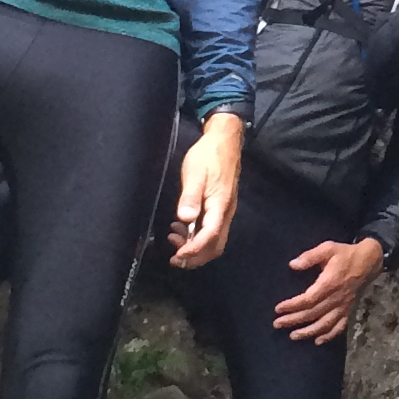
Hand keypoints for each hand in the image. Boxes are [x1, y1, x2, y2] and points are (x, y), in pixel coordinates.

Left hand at [169, 112, 244, 269]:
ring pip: (213, 240)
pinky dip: (196, 236)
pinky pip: (210, 230)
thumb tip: (185, 219)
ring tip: (173, 239)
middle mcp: (225, 213)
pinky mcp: (219, 207)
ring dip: (194, 246)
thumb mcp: (195, 174)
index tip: (177, 255)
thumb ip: (190, 197)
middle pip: (214, 246)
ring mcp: (223, 211)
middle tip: (174, 257)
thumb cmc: (208, 156)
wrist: (224, 141)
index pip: (209, 237)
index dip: (193, 250)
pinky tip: (181, 227)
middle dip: (195, 256)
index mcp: (219, 206)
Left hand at [275, 236, 384, 343]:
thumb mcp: (327, 248)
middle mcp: (336, 298)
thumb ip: (310, 257)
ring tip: (293, 336)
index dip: (292, 306)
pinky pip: (339, 327)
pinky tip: (317, 341)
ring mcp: (344, 306)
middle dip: (294, 320)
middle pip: (313, 314)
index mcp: (329, 283)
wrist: (368, 261)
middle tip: (277, 324)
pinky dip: (329, 336)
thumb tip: (292, 265)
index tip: (278, 309)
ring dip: (308, 332)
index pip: (308, 299)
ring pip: (325, 324)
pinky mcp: (349, 310)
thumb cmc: (345, 254)